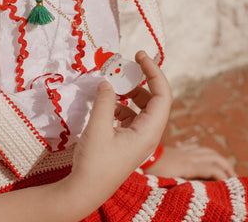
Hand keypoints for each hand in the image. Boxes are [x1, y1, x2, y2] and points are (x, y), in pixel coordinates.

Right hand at [66, 51, 171, 213]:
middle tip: (125, 67)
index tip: (140, 55)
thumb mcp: (98, 128)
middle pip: (155, 99)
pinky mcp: (128, 142)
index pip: (162, 95)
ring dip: (130, 93)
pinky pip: (131, 117)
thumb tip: (108, 82)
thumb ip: (105, 101)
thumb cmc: (94, 163)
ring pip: (143, 108)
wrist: (85, 191)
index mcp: (149, 132)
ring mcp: (139, 139)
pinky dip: (122, 106)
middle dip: (141, 81)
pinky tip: (108, 105)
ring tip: (114, 84)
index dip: (154, 72)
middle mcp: (149, 134)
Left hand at [144, 143, 236, 180]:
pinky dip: (208, 154)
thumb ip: (185, 186)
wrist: (141, 156)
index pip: (213, 169)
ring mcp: (184, 151)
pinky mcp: (179, 150)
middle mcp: (189, 156)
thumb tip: (199, 193)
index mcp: (188, 165)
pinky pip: (198, 149)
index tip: (231, 187)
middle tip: (235, 180)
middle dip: (227, 167)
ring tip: (228, 171)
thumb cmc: (152, 173)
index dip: (224, 177)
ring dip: (220, 160)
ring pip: (208, 151)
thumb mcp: (169, 183)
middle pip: (215, 157)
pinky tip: (210, 160)